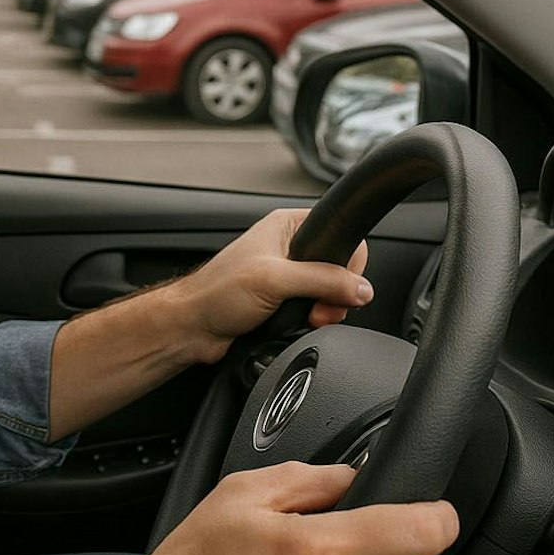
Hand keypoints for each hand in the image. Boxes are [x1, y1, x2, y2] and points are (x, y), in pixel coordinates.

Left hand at [175, 208, 371, 361]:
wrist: (193, 328)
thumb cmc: (216, 292)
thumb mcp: (276, 280)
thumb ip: (323, 280)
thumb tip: (360, 288)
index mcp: (287, 226)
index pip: (340, 235)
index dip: (349, 263)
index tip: (343, 286)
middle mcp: (289, 248)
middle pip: (339, 269)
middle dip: (336, 295)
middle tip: (320, 310)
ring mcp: (288, 277)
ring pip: (329, 293)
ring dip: (324, 311)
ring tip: (306, 319)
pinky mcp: (284, 302)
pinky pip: (315, 311)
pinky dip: (312, 322)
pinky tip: (296, 325)